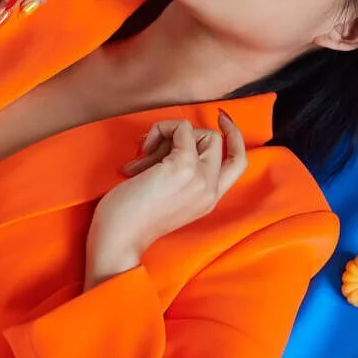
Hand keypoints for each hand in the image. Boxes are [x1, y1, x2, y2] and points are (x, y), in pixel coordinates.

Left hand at [84, 112, 247, 289]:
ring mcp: (199, 177)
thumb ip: (179, 175)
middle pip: (217, 141)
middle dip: (187, 136)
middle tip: (155, 147)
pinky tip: (143, 149)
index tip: (222, 118)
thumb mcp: (168, 198)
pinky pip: (181, 129)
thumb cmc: (131, 220)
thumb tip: (167, 141)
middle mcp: (210, 190)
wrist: (118, 239)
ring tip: (143, 155)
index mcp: (209, 200)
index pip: (238, 162)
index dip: (235, 135)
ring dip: (170, 134)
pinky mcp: (182, 166)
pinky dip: (161, 130)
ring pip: (201, 133)